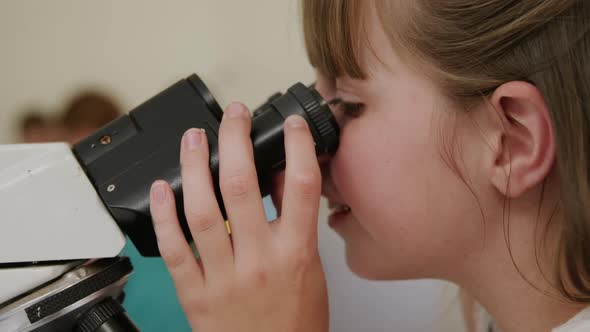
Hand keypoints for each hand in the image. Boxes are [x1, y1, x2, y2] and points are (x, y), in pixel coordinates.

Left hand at [149, 102, 328, 331]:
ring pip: (202, 210)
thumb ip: (296, 225)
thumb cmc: (295, 324)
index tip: (288, 124)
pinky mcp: (195, 293)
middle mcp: (259, 260)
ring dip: (194, 167)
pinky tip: (161, 188)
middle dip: (235, 140)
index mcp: (295, 253)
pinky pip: (174, 249)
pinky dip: (163, 215)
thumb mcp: (311, 270)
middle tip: (231, 116)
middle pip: (243, 186)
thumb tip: (282, 181)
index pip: (301, 186)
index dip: (296, 145)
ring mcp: (224, 276)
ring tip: (193, 138)